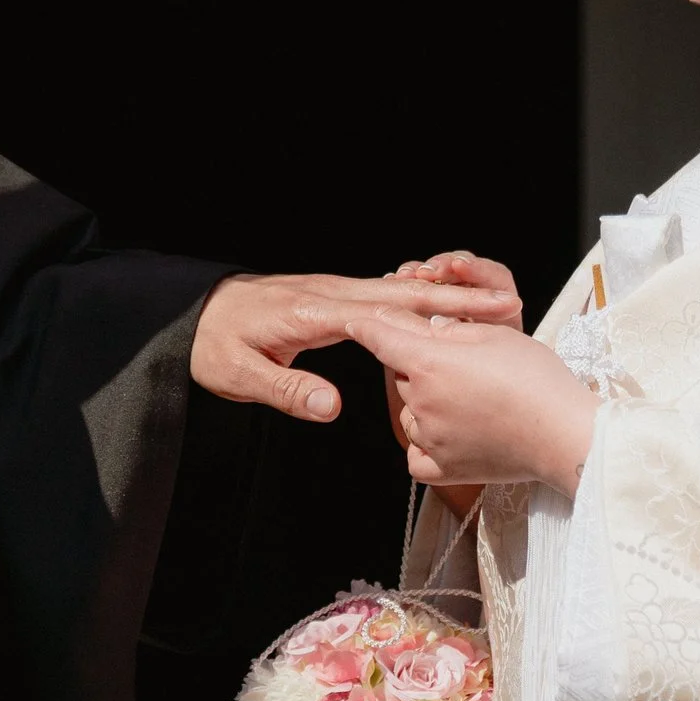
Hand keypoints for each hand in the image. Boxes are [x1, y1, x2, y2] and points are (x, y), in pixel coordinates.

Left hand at [192, 272, 524, 421]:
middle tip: (507, 305)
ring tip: (493, 304)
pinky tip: (443, 311)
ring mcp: (333, 293)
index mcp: (314, 312)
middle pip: (404, 295)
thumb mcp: (238, 375)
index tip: (476, 318)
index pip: (386, 312)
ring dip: (444, 297)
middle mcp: (331, 294)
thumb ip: (285, 390)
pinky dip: (417, 301)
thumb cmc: (212, 345)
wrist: (191, 315)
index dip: (434, 315)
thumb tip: (332, 407)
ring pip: (398, 292)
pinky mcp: (332, 299)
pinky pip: (383, 298)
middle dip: (457, 299)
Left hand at [378, 252, 519, 516]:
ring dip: (425, 403)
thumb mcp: (492, 335)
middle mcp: (420, 402)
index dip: (368, 324)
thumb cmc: (536, 377)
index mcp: (428, 362)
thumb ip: (445, 328)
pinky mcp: (442, 469)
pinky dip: (426, 443)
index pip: (380, 336)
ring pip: (410, 411)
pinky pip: (416, 454)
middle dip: (419, 364)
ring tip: (470, 400)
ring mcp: (429, 439)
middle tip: (460, 365)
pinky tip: (450, 433)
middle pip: (402, 375)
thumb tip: (418, 325)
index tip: (355, 320)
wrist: (565, 433)